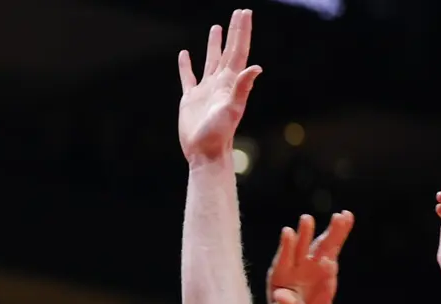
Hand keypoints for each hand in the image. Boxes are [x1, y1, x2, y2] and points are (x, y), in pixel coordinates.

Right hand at [177, 9, 262, 163]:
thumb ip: (242, 87)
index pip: (238, 51)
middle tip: (237, 13)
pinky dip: (186, 65)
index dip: (242, 32)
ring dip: (214, 45)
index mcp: (230, 82)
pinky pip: (188, 77)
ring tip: (216, 28)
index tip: (244, 13)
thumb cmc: (219, 134)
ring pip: (210, 61)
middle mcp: (219, 83)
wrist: (205, 153)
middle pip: (228, 51)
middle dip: (233, 32)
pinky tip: (185, 55)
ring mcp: (205, 90)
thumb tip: (256, 67)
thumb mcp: (232, 109)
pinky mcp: (190, 99)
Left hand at [267, 211, 353, 303]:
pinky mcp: (327, 266)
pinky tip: (347, 220)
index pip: (283, 259)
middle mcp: (295, 265)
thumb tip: (282, 297)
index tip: (288, 231)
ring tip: (342, 215)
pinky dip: (340, 236)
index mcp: (280, 275)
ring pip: (322, 244)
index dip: (286, 246)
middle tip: (306, 219)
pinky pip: (334, 249)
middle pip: (301, 247)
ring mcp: (312, 264)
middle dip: (305, 234)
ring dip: (332, 230)